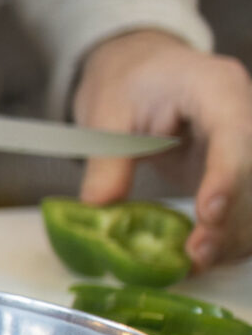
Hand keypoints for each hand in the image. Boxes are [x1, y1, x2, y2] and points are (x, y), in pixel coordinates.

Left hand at [73, 29, 251, 270]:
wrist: (145, 70)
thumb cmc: (129, 81)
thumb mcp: (105, 111)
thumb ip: (106, 159)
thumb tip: (99, 208)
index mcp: (215, 86)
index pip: (235, 132)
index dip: (228, 176)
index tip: (209, 214)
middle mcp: (245, 114)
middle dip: (232, 218)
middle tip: (197, 255)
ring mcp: (248, 144)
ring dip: (234, 234)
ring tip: (196, 264)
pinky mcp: (243, 170)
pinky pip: (248, 206)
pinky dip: (231, 235)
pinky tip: (205, 257)